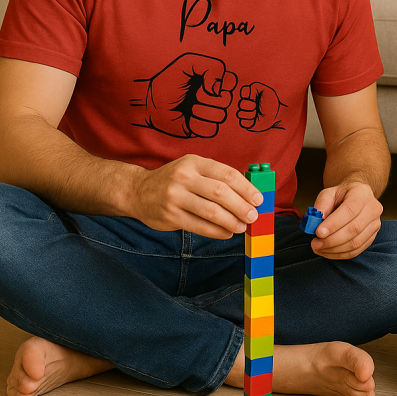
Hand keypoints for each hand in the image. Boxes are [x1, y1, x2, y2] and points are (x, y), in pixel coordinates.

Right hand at [128, 154, 261, 238]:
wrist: (138, 191)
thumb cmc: (174, 180)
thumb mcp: (192, 169)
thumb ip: (216, 177)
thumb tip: (248, 194)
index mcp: (194, 162)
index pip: (227, 174)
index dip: (246, 188)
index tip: (258, 199)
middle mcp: (184, 177)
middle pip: (221, 193)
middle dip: (241, 206)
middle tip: (253, 216)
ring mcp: (175, 197)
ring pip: (211, 211)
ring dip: (231, 221)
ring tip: (242, 227)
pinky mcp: (170, 216)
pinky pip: (199, 226)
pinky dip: (217, 231)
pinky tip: (226, 233)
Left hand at [132, 53, 236, 137]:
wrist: (152, 103)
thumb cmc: (167, 82)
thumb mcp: (188, 63)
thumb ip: (211, 66)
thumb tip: (218, 89)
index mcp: (213, 80)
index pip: (232, 81)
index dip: (222, 84)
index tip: (206, 83)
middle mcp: (215, 97)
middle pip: (227, 100)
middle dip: (206, 98)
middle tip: (193, 95)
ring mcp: (210, 114)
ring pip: (220, 116)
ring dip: (200, 111)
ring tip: (187, 108)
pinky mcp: (203, 129)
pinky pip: (210, 129)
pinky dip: (195, 124)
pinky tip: (186, 119)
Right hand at [237, 82, 285, 131]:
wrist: (277, 115)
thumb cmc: (271, 102)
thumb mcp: (267, 90)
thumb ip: (256, 86)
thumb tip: (246, 95)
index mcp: (249, 94)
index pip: (243, 91)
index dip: (250, 94)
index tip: (257, 96)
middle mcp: (245, 103)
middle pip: (241, 104)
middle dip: (251, 106)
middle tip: (258, 107)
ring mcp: (244, 113)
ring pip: (240, 114)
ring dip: (251, 114)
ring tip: (257, 114)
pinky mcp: (245, 122)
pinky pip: (242, 123)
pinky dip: (250, 122)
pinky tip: (255, 120)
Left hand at [309, 182, 382, 259]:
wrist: (356, 197)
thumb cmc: (341, 195)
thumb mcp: (329, 193)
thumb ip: (321, 204)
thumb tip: (315, 222)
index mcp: (362, 193)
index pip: (350, 210)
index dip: (334, 224)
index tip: (318, 232)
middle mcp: (373, 209)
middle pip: (354, 229)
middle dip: (332, 240)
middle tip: (315, 243)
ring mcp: (375, 224)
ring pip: (355, 243)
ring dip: (334, 249)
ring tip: (318, 247)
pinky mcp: (372, 237)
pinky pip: (357, 250)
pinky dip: (340, 254)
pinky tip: (328, 251)